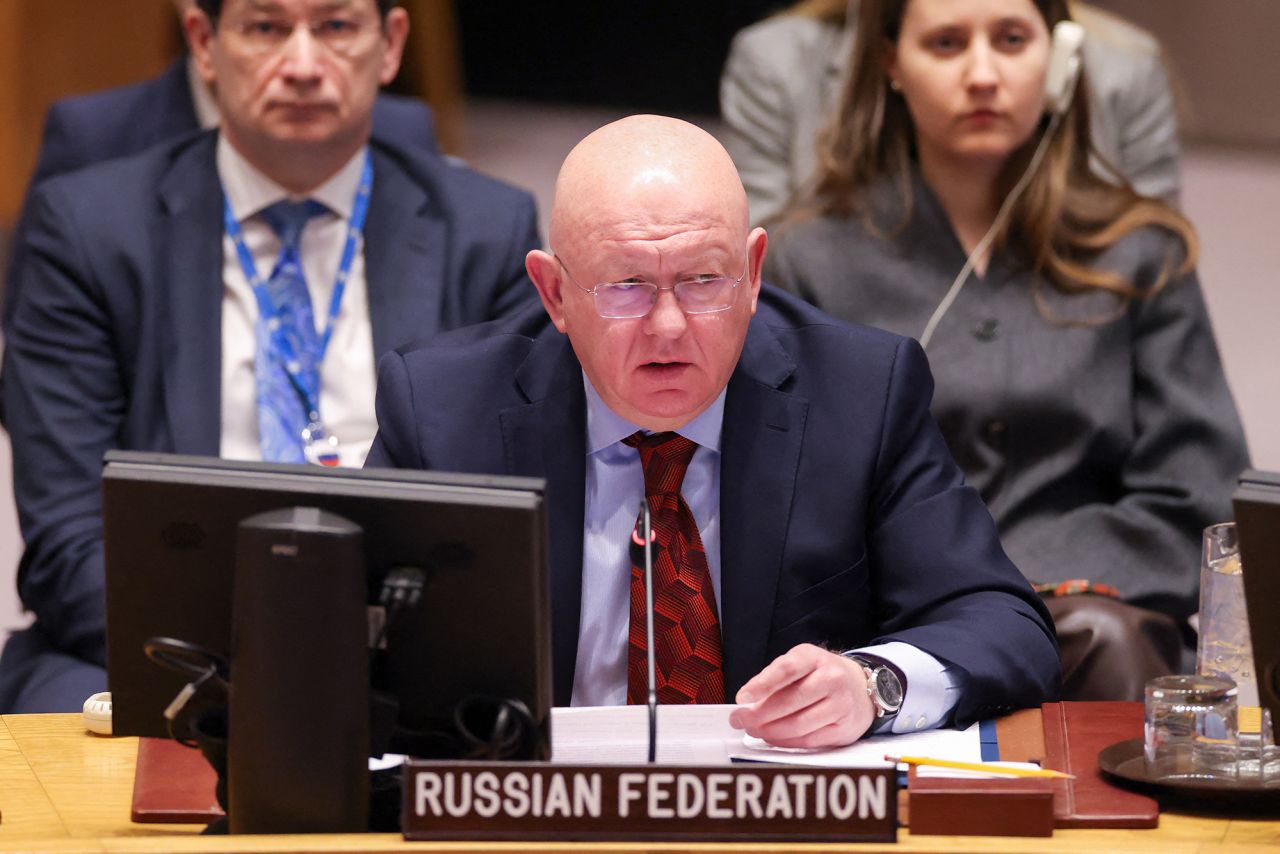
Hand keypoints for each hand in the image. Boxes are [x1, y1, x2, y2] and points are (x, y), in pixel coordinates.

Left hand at [727, 643, 876, 747]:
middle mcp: (831, 679)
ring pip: (799, 724)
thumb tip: (747, 701)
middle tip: (739, 719)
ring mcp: (840, 705)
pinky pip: (809, 740)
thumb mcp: (801, 662)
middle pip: (791, 700)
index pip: (787, 669)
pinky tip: (772, 738)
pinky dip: (786, 742)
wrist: (861, 687)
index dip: (762, 684)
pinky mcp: (844, 728)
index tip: (742, 697)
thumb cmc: (821, 674)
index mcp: (815, 658)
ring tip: (753, 729)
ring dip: (770, 731)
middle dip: (759, 713)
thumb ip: (775, 677)